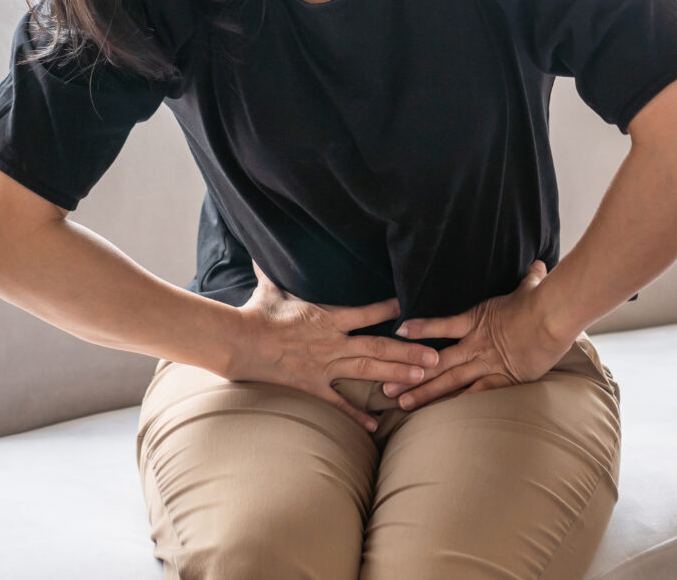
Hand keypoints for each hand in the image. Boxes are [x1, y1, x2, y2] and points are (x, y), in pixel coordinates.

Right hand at [230, 260, 440, 432]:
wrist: (240, 343)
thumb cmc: (256, 314)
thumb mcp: (269, 290)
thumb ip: (273, 272)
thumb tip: (261, 251)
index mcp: (327, 318)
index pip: (367, 313)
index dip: (390, 311)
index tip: (410, 309)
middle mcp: (333, 343)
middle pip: (379, 348)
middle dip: (410, 352)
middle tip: (436, 357)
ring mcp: (325, 366)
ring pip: (368, 372)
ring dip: (397, 375)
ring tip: (422, 380)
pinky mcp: (312, 386)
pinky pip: (338, 403)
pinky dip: (356, 415)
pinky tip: (375, 425)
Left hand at [381, 260, 573, 409]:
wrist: (554, 316)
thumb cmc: (543, 299)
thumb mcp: (531, 287)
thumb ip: (529, 279)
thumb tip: (538, 267)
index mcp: (476, 320)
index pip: (440, 325)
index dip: (418, 328)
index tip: (397, 332)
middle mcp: (475, 343)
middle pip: (435, 361)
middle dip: (409, 373)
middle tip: (384, 385)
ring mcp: (487, 362)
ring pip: (449, 380)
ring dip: (424, 392)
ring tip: (401, 403)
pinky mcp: (503, 377)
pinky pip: (476, 392)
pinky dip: (457, 402)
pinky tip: (439, 415)